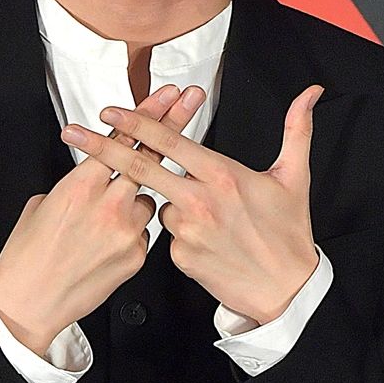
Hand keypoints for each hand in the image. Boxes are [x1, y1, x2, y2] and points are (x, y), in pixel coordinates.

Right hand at [0, 83, 207, 354]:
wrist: (31, 302)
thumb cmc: (28, 256)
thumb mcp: (42, 206)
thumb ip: (74, 187)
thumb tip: (90, 180)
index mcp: (81, 185)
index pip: (122, 139)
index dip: (146, 112)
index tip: (166, 94)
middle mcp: (110, 203)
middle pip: (151, 155)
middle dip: (173, 123)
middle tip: (191, 99)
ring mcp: (128, 230)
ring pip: (146, 201)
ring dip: (133, 202)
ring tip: (101, 226)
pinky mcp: (138, 256)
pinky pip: (142, 233)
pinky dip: (129, 234)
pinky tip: (104, 249)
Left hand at [59, 84, 323, 323]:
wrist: (286, 290)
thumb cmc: (289, 233)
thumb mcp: (295, 176)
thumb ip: (297, 129)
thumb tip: (310, 93)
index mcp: (222, 174)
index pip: (169, 141)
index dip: (136, 123)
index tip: (109, 111)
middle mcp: (199, 199)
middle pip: (139, 166)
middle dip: (101, 147)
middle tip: (73, 133)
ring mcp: (187, 230)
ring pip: (159, 204)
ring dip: (170, 203)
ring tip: (211, 219)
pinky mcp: (180, 256)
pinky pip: (169, 235)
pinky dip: (181, 232)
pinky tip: (207, 241)